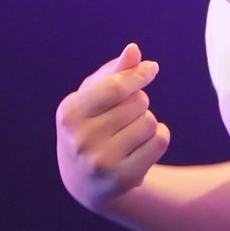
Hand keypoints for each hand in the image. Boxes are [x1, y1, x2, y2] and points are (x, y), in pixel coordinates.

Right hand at [56, 42, 169, 208]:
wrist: (85, 181)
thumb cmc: (91, 125)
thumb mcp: (94, 97)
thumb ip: (114, 72)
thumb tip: (133, 50)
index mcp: (69, 113)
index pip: (116, 87)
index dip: (138, 75)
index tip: (151, 69)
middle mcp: (81, 139)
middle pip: (138, 102)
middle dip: (138, 102)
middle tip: (124, 116)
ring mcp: (101, 162)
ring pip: (150, 122)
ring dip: (148, 122)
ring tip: (130, 133)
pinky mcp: (122, 178)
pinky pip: (159, 142)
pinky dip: (159, 137)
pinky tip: (142, 145)